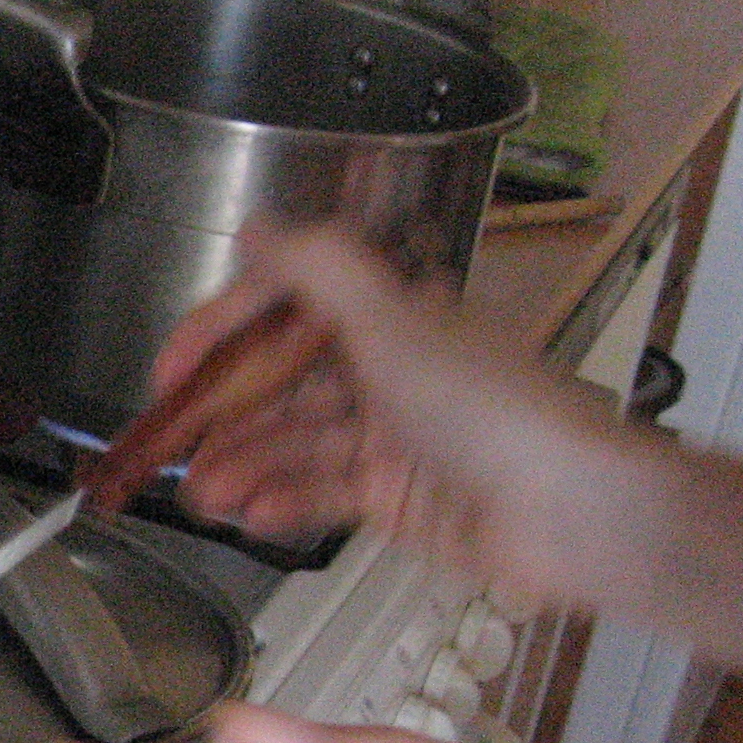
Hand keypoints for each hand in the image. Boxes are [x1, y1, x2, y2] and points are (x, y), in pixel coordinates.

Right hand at [151, 229, 644, 611]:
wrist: (571, 512)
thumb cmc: (497, 412)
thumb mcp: (394, 320)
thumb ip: (318, 268)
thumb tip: (259, 228)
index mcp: (394, 318)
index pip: (285, 311)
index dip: (222, 333)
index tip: (172, 366)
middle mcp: (390, 373)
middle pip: (281, 386)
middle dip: (223, 415)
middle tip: (171, 442)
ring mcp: (392, 440)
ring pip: (293, 446)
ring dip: (242, 465)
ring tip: (202, 492)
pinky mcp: (396, 500)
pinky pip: (320, 496)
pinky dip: (281, 503)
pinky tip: (250, 514)